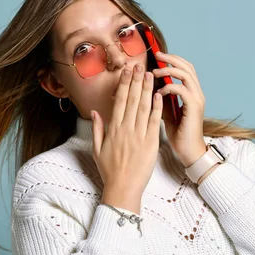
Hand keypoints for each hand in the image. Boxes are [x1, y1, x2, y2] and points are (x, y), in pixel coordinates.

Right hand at [91, 63, 163, 195]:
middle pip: (132, 100)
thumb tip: (95, 112)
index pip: (119, 101)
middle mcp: (126, 129)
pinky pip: (154, 121)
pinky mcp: (151, 143)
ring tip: (150, 75)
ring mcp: (139, 135)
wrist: (123, 189)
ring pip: (144, 107)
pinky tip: (159, 95)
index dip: (123, 84)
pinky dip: (157, 107)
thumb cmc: (110, 171)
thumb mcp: (97, 150)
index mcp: (113, 129)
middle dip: (136, 81)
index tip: (126, 72)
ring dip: (147, 89)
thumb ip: (97, 129)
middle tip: (139, 66)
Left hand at [152, 52, 207, 167]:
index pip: (185, 68)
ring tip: (155, 71)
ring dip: (169, 70)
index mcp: (192, 92)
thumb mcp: (167, 111)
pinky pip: (182, 90)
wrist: (189, 152)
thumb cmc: (178, 133)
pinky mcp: (194, 108)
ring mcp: (197, 100)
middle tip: (156, 54)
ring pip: (186, 75)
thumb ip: (162, 97)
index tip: (157, 55)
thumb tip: (148, 85)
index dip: (172, 59)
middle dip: (171, 58)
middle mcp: (197, 93)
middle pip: (188, 66)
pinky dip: (170, 87)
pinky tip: (159, 92)